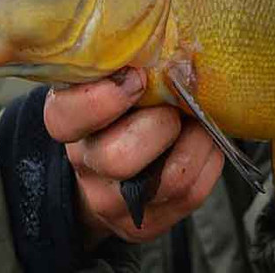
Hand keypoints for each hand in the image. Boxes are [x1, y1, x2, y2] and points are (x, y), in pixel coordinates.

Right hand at [43, 69, 223, 243]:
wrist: (119, 166)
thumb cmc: (127, 106)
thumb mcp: (119, 77)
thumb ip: (136, 61)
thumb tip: (176, 50)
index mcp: (69, 119)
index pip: (65, 117)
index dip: (103, 99)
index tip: (137, 77)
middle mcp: (85, 164)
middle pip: (118, 156)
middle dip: (162, 124)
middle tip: (175, 106)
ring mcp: (111, 201)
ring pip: (169, 179)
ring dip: (198, 141)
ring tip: (199, 121)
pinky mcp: (145, 224)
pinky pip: (192, 192)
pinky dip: (209, 160)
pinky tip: (204, 143)